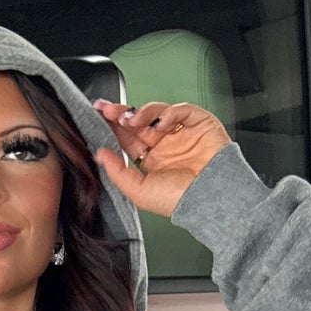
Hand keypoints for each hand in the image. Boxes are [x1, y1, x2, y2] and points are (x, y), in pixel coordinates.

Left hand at [91, 99, 231, 218]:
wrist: (211, 197)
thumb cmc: (180, 200)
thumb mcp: (139, 192)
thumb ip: (117, 172)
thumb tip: (99, 154)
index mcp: (151, 160)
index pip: (128, 138)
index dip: (113, 126)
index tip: (98, 117)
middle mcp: (165, 145)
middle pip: (139, 121)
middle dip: (122, 113)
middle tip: (108, 110)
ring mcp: (181, 133)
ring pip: (157, 112)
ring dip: (142, 112)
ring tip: (132, 120)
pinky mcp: (199, 123)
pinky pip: (181, 110)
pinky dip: (170, 112)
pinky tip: (162, 123)